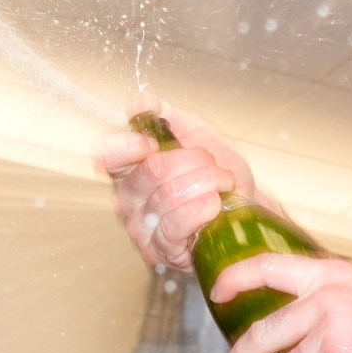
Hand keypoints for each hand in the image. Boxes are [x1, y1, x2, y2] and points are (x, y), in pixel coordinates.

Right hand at [95, 98, 263, 272]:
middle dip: (192, 160)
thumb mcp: (194, 132)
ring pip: (168, 196)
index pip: (107, 155)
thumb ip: (165, 114)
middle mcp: (128, 199)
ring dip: (206, 182)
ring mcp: (141, 227)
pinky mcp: (160, 249)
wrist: (244, 204)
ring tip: (222, 182)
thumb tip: (139, 103)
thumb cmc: (216, 171)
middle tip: (212, 162)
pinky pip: (176, 225)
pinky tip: (215, 204)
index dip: (130, 145)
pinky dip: (202, 209)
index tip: (154, 141)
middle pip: (150, 171)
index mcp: (129, 168)